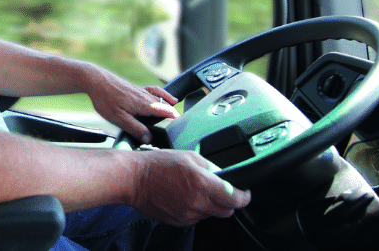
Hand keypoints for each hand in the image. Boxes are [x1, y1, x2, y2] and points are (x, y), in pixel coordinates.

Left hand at [84, 70, 178, 142]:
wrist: (95, 80)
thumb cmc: (104, 98)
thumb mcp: (118, 118)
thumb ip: (135, 129)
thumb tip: (149, 139)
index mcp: (144, 104)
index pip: (166, 112)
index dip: (175, 120)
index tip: (181, 129)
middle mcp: (146, 96)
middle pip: (165, 106)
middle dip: (173, 116)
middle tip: (179, 128)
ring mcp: (141, 91)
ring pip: (161, 99)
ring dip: (169, 107)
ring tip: (176, 116)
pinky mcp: (136, 88)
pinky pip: (155, 91)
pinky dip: (164, 95)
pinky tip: (167, 97)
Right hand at [132, 150, 250, 226]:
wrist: (134, 179)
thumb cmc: (157, 164)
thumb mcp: (189, 156)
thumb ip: (211, 167)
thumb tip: (224, 176)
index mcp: (202, 183)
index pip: (235, 199)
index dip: (244, 197)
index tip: (244, 193)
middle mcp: (197, 202)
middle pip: (227, 211)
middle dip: (228, 202)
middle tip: (222, 191)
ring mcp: (187, 214)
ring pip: (211, 214)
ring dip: (210, 205)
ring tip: (195, 190)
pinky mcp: (179, 221)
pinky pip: (196, 218)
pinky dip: (196, 210)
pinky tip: (184, 197)